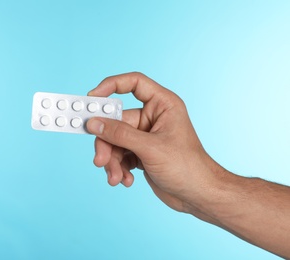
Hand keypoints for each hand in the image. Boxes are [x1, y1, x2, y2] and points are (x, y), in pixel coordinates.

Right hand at [87, 72, 223, 212]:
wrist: (198, 196)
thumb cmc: (187, 167)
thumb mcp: (150, 148)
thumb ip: (120, 134)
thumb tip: (94, 123)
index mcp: (162, 105)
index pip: (134, 83)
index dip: (111, 86)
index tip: (92, 98)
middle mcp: (152, 118)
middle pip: (116, 121)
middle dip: (107, 143)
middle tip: (100, 160)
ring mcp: (145, 136)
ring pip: (115, 141)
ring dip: (112, 161)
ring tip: (116, 177)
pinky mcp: (140, 153)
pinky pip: (119, 155)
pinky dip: (118, 168)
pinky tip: (125, 180)